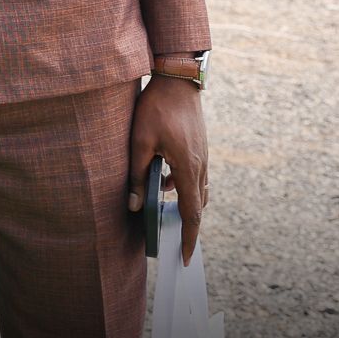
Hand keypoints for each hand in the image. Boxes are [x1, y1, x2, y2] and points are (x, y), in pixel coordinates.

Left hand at [129, 75, 209, 263]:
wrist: (178, 79)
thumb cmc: (156, 108)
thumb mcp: (139, 141)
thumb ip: (136, 175)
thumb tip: (135, 206)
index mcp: (189, 168)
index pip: (192, 213)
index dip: (189, 238)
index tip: (186, 257)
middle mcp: (201, 166)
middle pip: (198, 206)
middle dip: (187, 226)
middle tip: (174, 243)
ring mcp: (203, 157)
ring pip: (198, 191)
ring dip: (184, 204)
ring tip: (164, 214)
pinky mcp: (200, 149)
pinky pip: (195, 176)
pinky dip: (183, 186)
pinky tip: (162, 180)